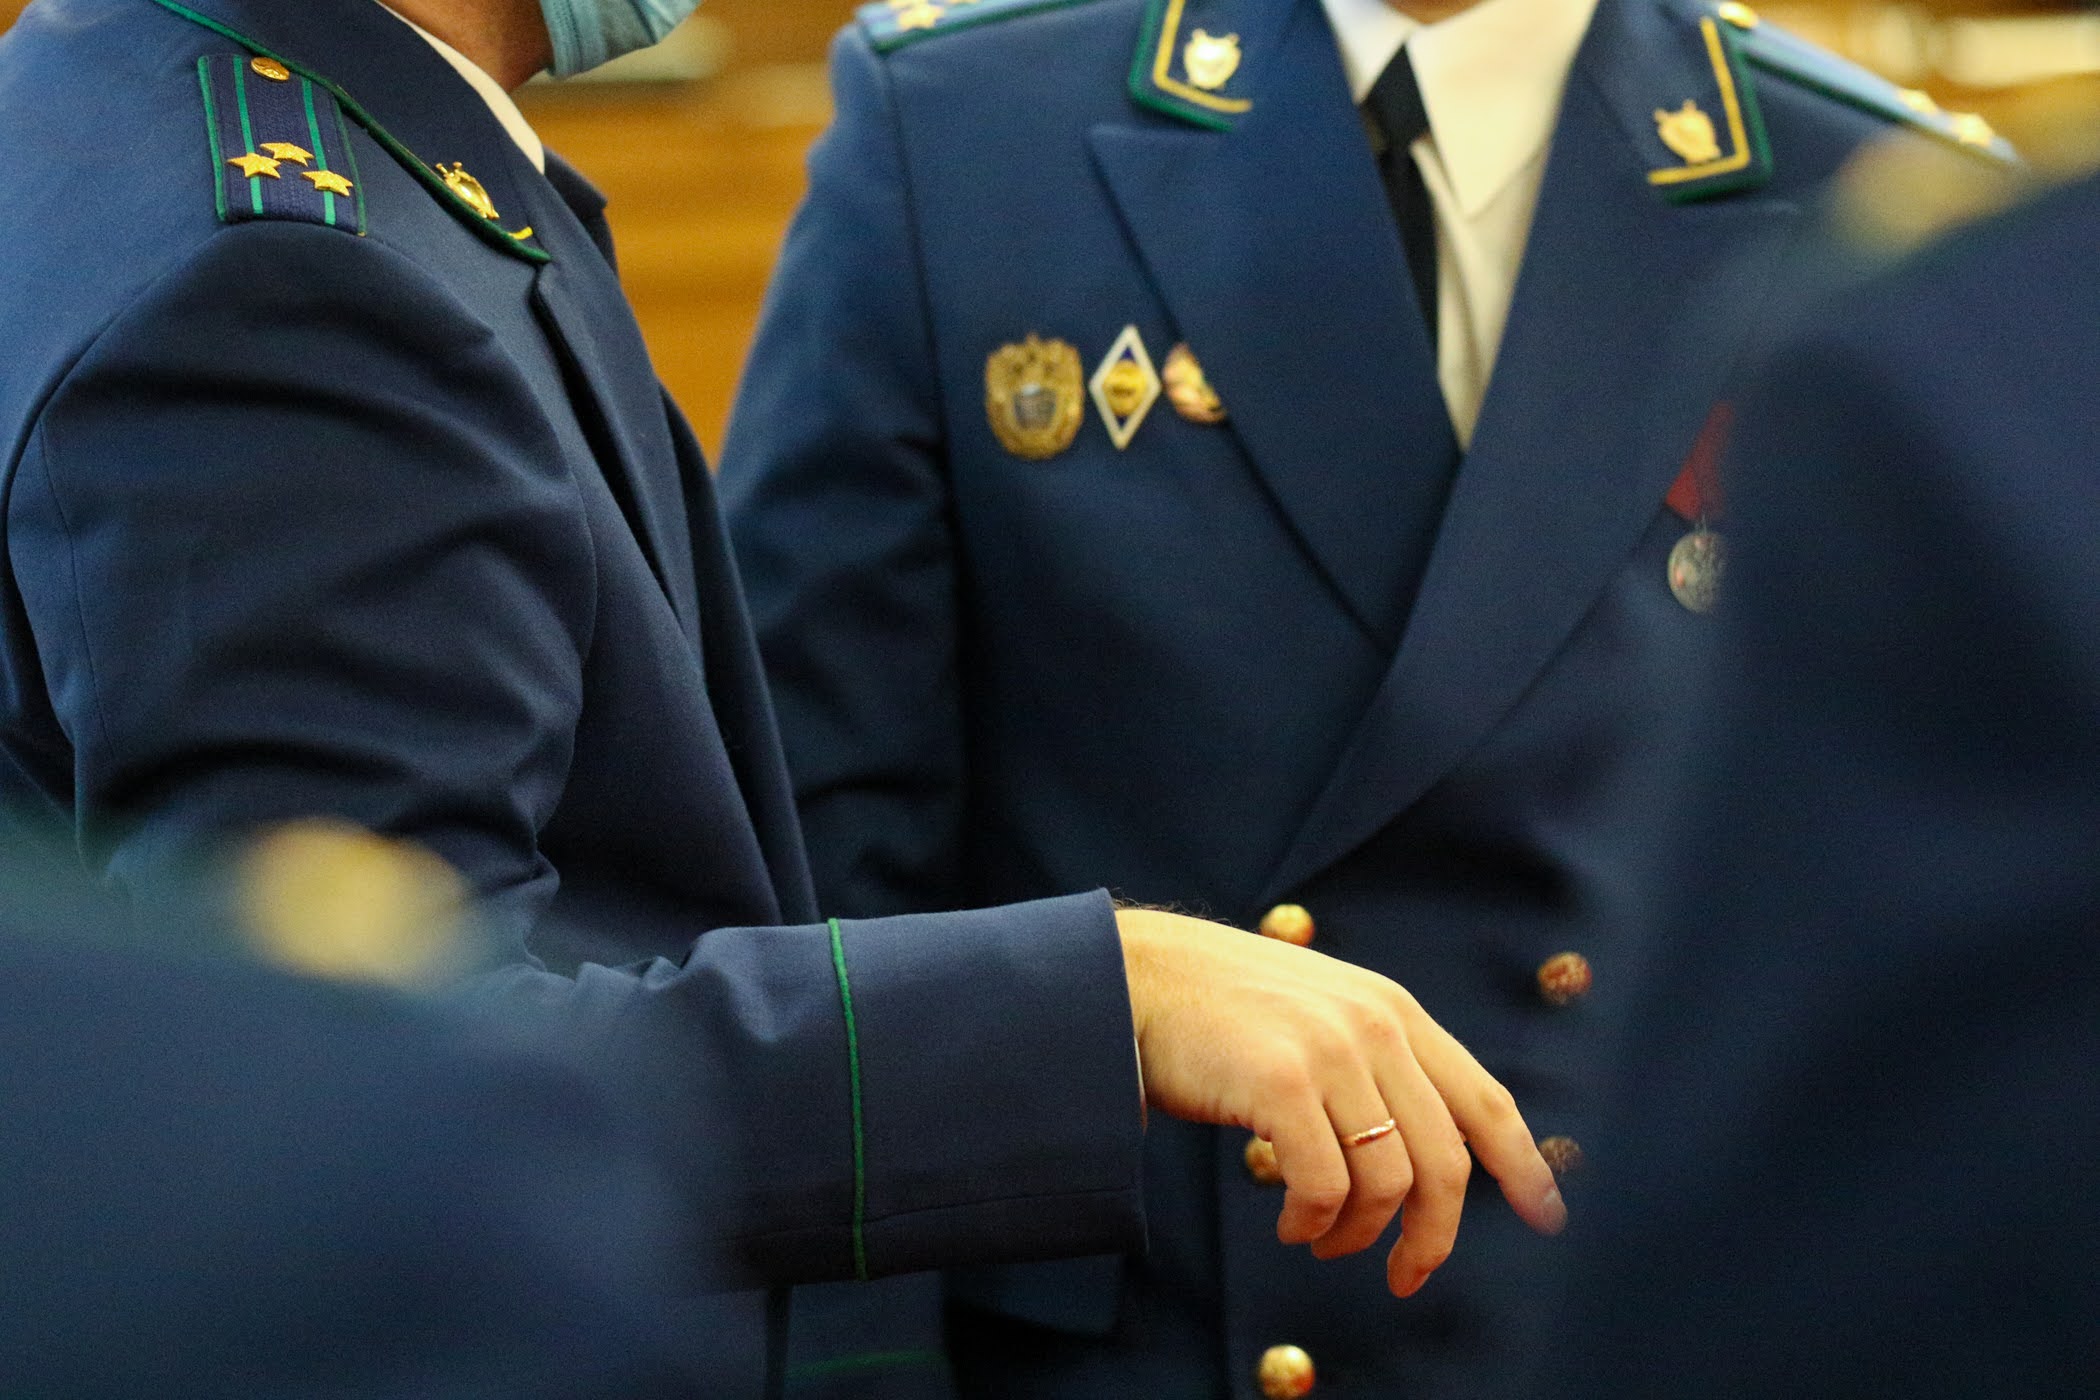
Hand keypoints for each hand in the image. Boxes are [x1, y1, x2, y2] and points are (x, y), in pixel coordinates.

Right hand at [1116, 908, 1565, 1296]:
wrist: (1136, 975)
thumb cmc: (1218, 1010)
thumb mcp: (1319, 1016)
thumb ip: (1373, 1064)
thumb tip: (1418, 1154)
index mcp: (1393, 1011)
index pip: (1485, 1099)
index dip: (1523, 1165)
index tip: (1546, 1214)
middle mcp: (1375, 1025)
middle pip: (1445, 1162)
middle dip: (1432, 1237)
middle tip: (1403, 1274)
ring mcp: (1330, 1051)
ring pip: (1388, 1183)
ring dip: (1356, 1234)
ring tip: (1317, 1239)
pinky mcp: (1280, 1080)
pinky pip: (1324, 1186)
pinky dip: (1312, 1222)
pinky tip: (1289, 1223)